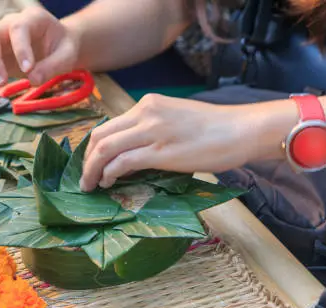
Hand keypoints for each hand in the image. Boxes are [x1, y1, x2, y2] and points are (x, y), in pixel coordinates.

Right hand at [0, 7, 80, 100]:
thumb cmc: (62, 48)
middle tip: (1, 84)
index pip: (19, 29)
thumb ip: (53, 66)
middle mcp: (8, 24)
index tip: (27, 70)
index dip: (20, 49)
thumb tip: (33, 80)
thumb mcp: (66, 56)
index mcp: (31, 18)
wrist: (55, 48)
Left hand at [80, 94, 255, 191]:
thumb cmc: (214, 128)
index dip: (93, 147)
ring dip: (92, 171)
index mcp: (148, 104)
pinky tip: (109, 183)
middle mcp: (145, 113)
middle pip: (99, 136)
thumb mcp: (175, 119)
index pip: (108, 125)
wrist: (241, 129)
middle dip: (86, 160)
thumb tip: (131, 155)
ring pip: (105, 150)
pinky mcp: (160, 152)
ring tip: (91, 186)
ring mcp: (151, 131)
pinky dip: (109, 174)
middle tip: (85, 179)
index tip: (90, 164)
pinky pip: (122, 162)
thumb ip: (151, 130)